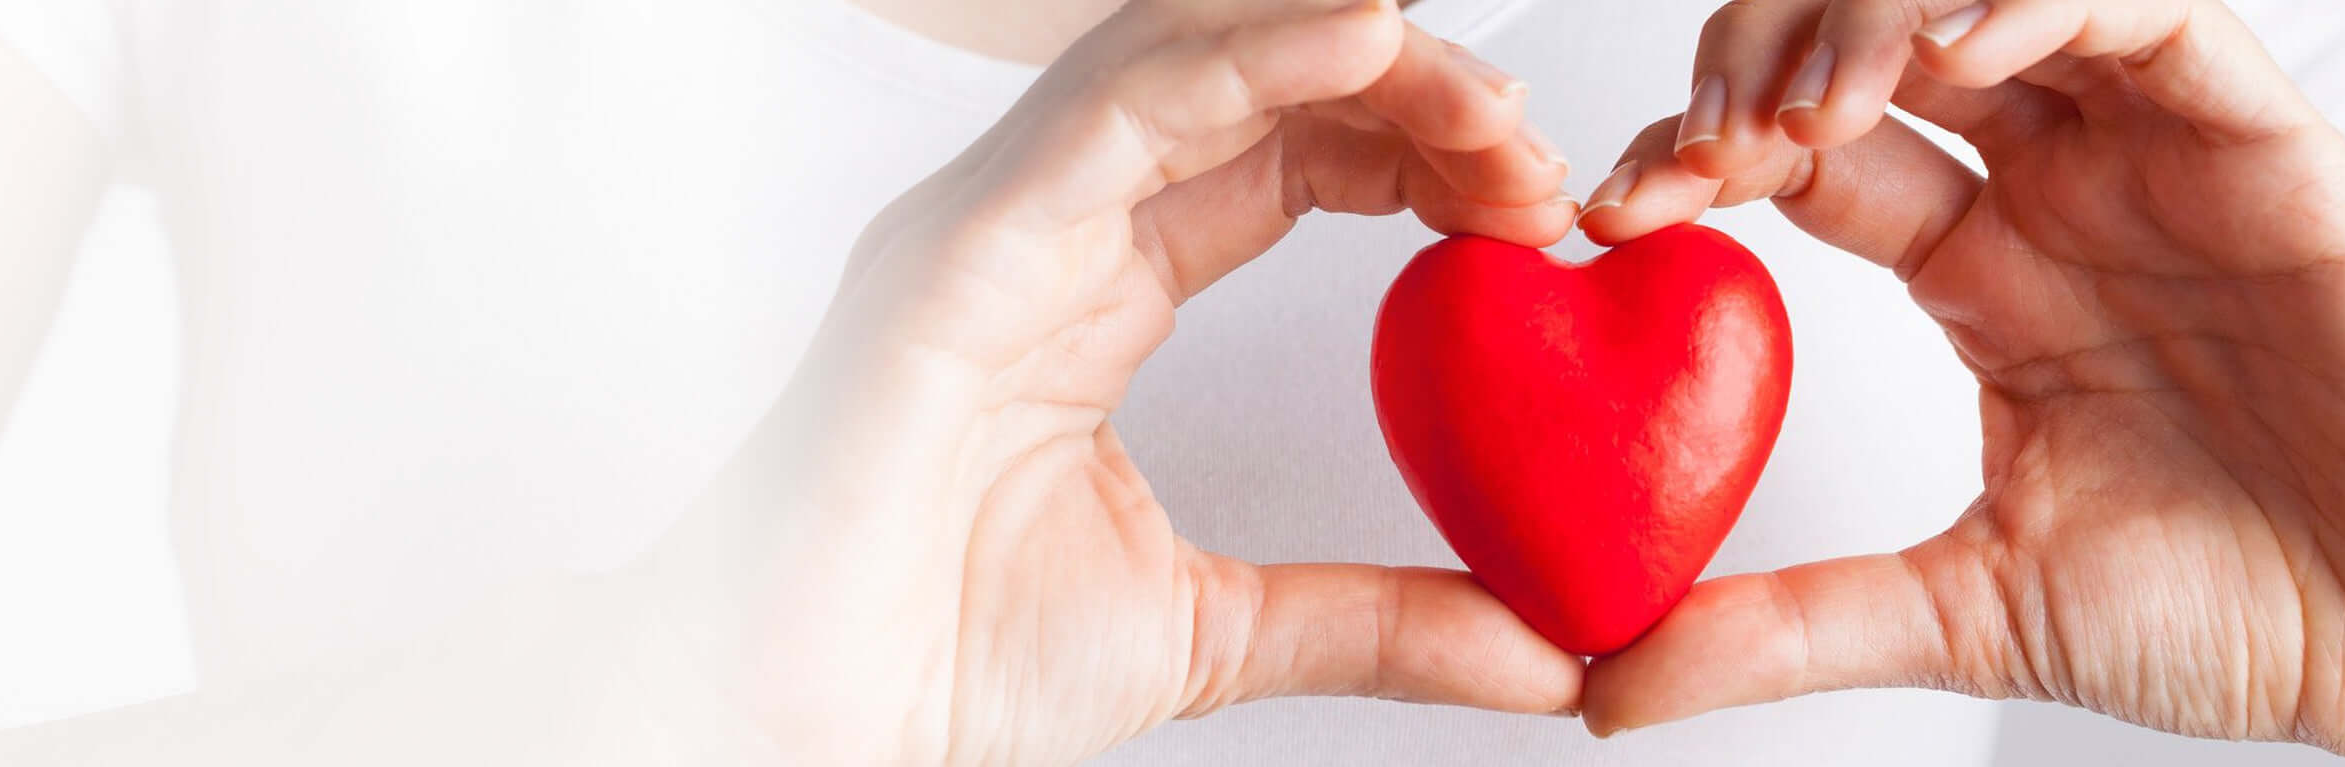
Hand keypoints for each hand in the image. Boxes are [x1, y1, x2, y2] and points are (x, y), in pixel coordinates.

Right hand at [670, 1, 1584, 762]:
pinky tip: (1367, 43)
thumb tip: (1548, 652)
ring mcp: (992, 225)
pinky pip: (1112, 113)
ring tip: (1486, 102)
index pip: (1279, 154)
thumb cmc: (944, 664)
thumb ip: (1379, 620)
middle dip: (1407, 88)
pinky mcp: (953, 255)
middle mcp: (1042, 228)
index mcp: (1092, 287)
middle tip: (1536, 153)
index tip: (1533, 205)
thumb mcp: (1215, 631)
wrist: (796, 729)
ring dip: (1357, 56)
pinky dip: (1245, 61)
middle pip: (1247, 82)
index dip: (1414, 148)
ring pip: (1185, 57)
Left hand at [1572, 0, 2344, 755]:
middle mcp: (2050, 190)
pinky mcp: (2247, 130)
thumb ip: (1785, 628)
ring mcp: (2142, 150)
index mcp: (1978, 273)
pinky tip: (1952, 50)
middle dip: (1756, 68)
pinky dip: (2030, 0)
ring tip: (1802, 113)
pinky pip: (2143, 7)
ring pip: (1975, 2)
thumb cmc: (2245, 606)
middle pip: (1862, 47)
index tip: (1610, 213)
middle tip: (1700, 149)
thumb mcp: (1967, 613)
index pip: (1797, 157)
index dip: (1695, 157)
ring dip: (1868, 26)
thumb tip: (1606, 687)